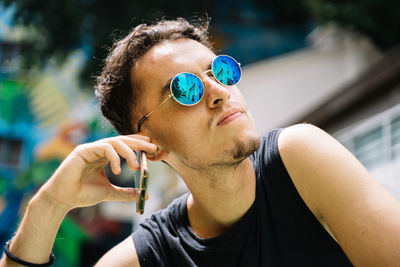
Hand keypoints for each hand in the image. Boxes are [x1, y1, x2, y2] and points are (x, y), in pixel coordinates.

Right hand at [37, 134, 157, 210]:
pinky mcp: (83, 151)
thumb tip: (143, 195)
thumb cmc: (82, 194)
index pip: (124, 145)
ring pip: (115, 142)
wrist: (63, 199)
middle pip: (122, 140)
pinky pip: (103, 148)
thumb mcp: (109, 193)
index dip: (138, 143)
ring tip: (136, 166)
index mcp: (104, 156)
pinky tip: (117, 170)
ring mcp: (90, 148)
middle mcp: (98, 150)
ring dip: (129, 152)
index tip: (152, 146)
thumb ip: (125, 193)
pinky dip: (114, 157)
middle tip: (152, 147)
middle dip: (139, 143)